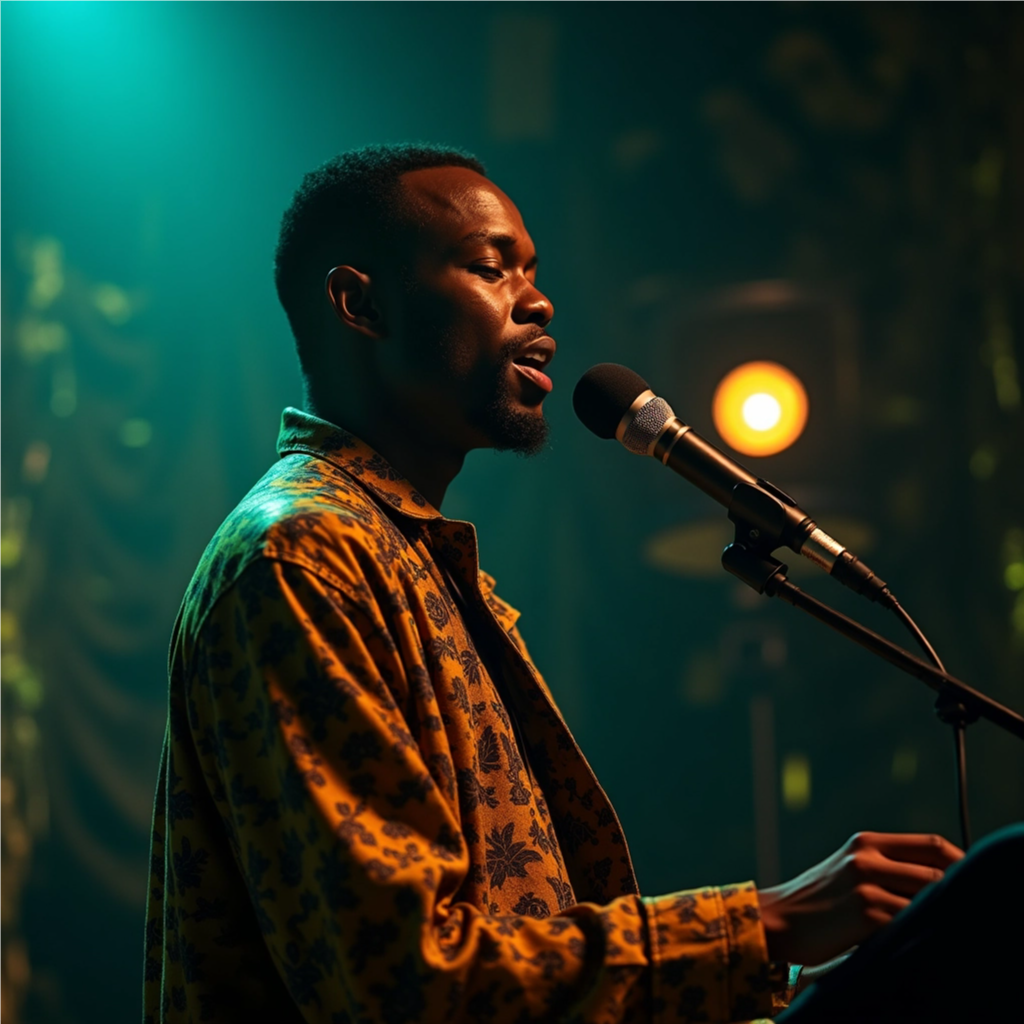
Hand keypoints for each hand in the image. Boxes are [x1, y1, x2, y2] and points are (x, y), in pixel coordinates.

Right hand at [757, 831, 962, 965]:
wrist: (776, 920)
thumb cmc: (816, 903)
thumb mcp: (848, 871)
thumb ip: (886, 869)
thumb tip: (935, 882)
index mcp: (865, 842)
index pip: (931, 844)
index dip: (961, 861)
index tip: (971, 881)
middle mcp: (867, 857)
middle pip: (937, 871)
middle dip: (955, 893)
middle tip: (958, 909)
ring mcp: (866, 884)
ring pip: (928, 898)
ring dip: (937, 915)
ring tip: (933, 925)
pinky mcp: (865, 913)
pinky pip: (909, 923)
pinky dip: (917, 933)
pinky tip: (910, 939)